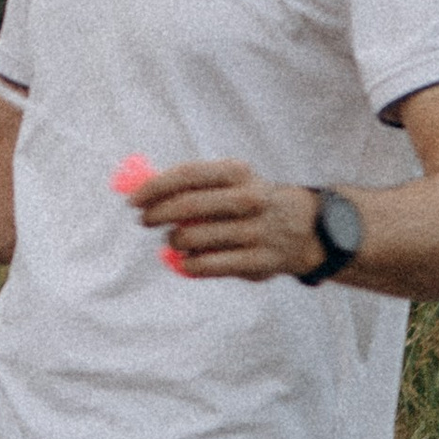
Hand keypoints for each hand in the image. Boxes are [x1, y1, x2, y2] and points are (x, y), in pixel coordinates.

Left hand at [129, 161, 324, 282]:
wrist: (306, 228)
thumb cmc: (250, 202)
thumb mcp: (232, 182)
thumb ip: (191, 184)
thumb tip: (141, 188)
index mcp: (238, 173)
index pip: (186, 175)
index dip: (154, 188)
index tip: (133, 200)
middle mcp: (249, 199)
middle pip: (187, 206)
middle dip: (157, 214)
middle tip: (145, 220)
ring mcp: (255, 231)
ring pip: (192, 239)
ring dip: (174, 241)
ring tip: (176, 240)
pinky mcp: (258, 262)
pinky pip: (207, 266)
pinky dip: (188, 264)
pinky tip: (186, 261)